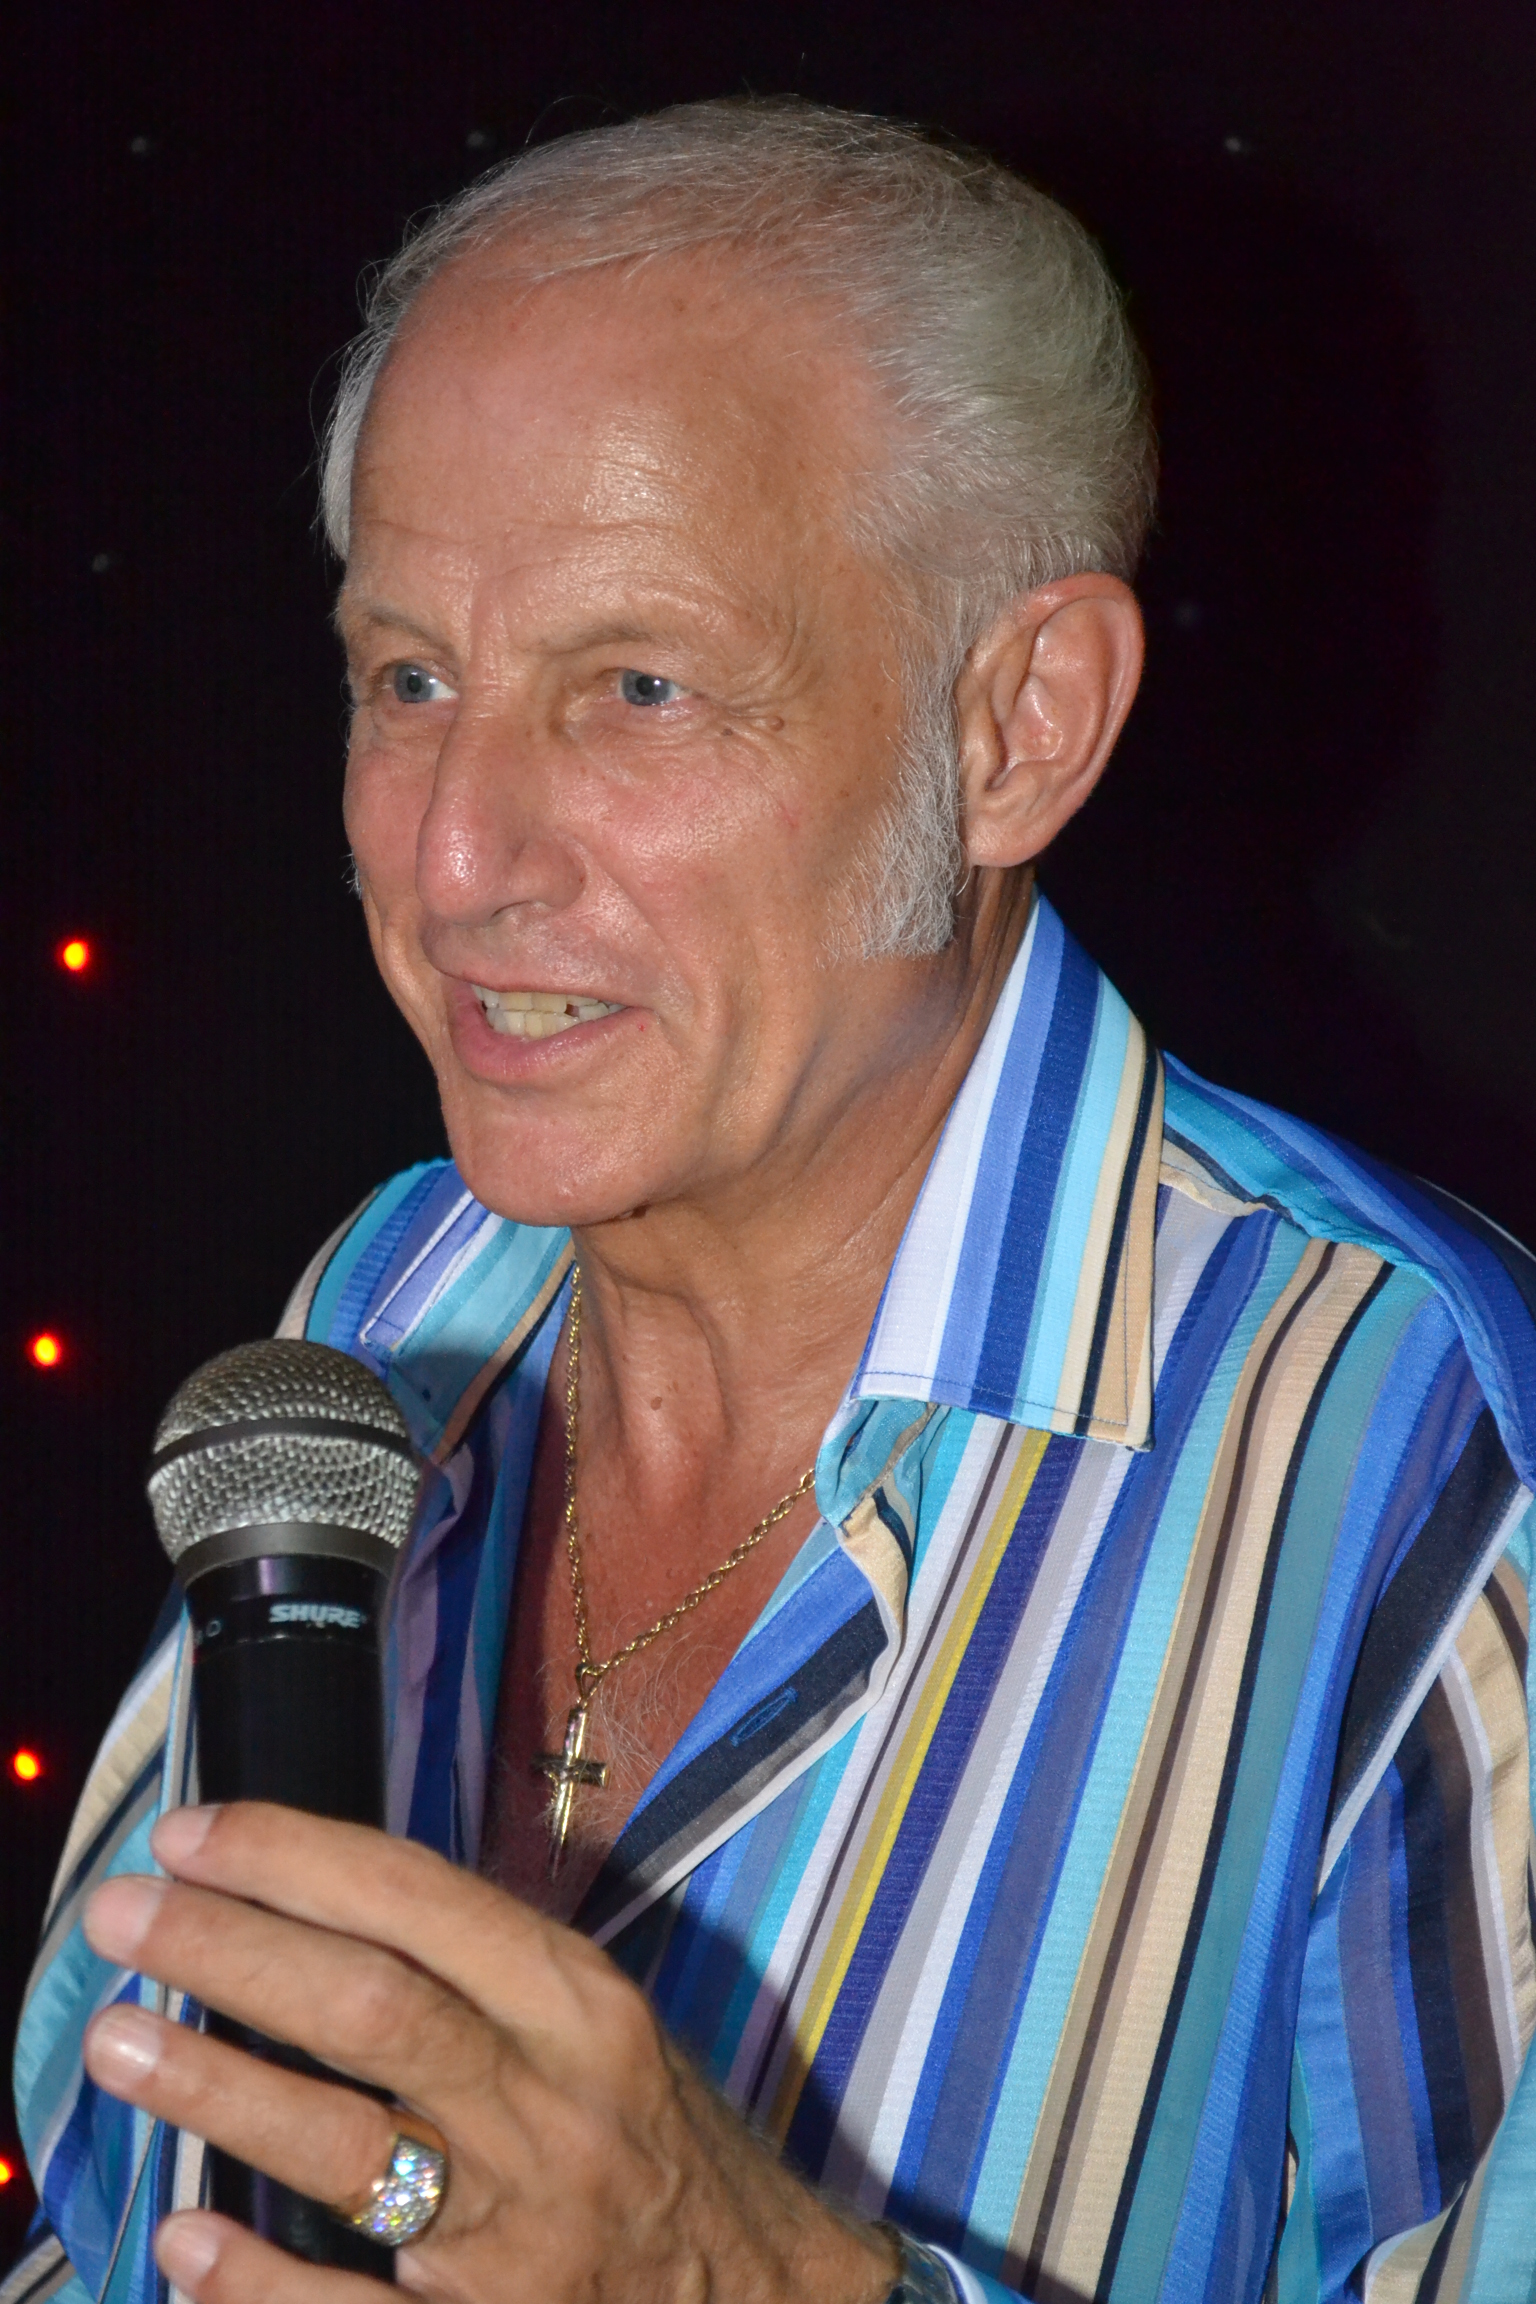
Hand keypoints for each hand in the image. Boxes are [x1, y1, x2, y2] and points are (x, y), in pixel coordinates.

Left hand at [81, 1803, 896, 2303]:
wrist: (767, 2301)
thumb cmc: (661, 2144)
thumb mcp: (604, 2026)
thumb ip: (486, 1971)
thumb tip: (321, 1906)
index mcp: (583, 2005)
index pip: (421, 1904)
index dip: (295, 1860)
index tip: (192, 1835)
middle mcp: (553, 2107)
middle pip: (371, 2009)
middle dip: (232, 1952)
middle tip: (122, 1917)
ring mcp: (518, 2236)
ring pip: (347, 2151)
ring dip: (216, 2092)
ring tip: (116, 2044)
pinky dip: (257, 2282)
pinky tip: (183, 2240)